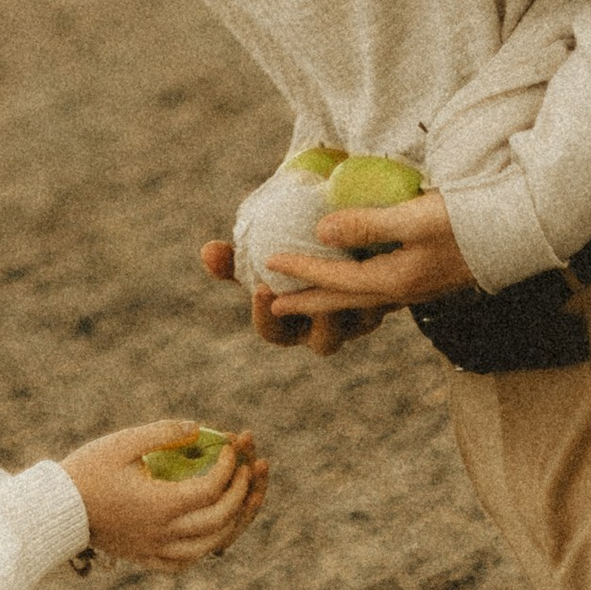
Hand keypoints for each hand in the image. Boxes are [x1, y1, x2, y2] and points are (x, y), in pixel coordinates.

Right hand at [64, 422, 268, 570]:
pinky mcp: (145, 559)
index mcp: (160, 504)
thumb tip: (198, 428)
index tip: (231, 447)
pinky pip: (185, 562)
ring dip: (231, 523)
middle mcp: (163, 533)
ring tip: (238, 500)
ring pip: (209, 547)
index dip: (228, 467)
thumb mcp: (123, 443)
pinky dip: (203, 548)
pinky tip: (206, 532)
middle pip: (219, 520)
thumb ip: (163, 433)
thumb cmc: (88, 470)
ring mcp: (155, 550)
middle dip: (240, 493)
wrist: (57, 509)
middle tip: (245, 470)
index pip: (211, 489)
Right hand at [199, 234, 387, 355]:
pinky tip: (377, 261)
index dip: (267, 316)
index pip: (273, 332)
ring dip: (358, 308)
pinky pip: (383, 302)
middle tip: (313, 293)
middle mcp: (322, 330)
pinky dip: (381, 286)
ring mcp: (355, 322)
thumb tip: (208, 252)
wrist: (329, 246)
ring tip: (353, 283)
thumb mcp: (256, 256)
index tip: (262, 288)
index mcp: (287, 323)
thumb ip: (233, 258)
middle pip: (323, 342)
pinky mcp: (381, 303)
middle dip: (320, 321)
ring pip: (358, 326)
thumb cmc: (282, 255)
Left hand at [262, 188, 477, 327]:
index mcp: (396, 280)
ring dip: (329, 299)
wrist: (520, 233)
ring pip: (361, 300)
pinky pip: (378, 292)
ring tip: (304, 297)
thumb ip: (368, 224)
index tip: (269, 263)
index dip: (301, 271)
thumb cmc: (469, 220)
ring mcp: (416, 289)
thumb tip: (321, 230)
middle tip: (272, 304)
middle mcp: (403, 291)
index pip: (337, 279)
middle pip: (344, 301)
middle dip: (308, 303)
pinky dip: (354, 290)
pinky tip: (352, 283)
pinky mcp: (427, 280)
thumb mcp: (416, 217)